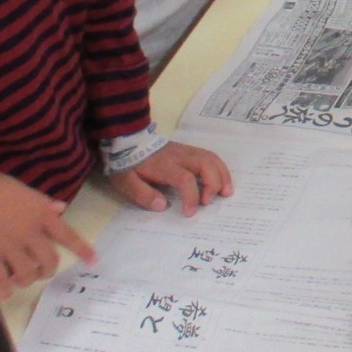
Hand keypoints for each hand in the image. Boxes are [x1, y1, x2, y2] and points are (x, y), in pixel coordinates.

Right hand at [0, 170, 95, 296]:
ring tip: (20, 279)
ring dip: (25, 280)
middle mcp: (30, 234)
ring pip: (26, 274)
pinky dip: (4, 291)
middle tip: (40, 272)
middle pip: (49, 261)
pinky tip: (4, 293)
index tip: (94, 260)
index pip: (68, 236)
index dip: (82, 250)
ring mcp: (8, 248)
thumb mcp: (27, 191)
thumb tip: (61, 208)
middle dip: (47, 270)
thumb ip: (44, 204)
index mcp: (42, 216)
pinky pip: (0, 282)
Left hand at [106, 140, 233, 215]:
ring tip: (226, 193)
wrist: (128, 139)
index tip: (189, 213)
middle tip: (210, 202)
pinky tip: (222, 181)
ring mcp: (186, 151)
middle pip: (205, 164)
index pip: (185, 179)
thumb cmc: (128, 164)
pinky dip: (220, 169)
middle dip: (213, 184)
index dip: (191, 197)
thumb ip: (143, 194)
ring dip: (222, 176)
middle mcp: (179, 156)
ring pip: (212, 159)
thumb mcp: (125, 182)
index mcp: (164, 165)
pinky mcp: (189, 150)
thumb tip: (163, 206)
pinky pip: (210, 156)